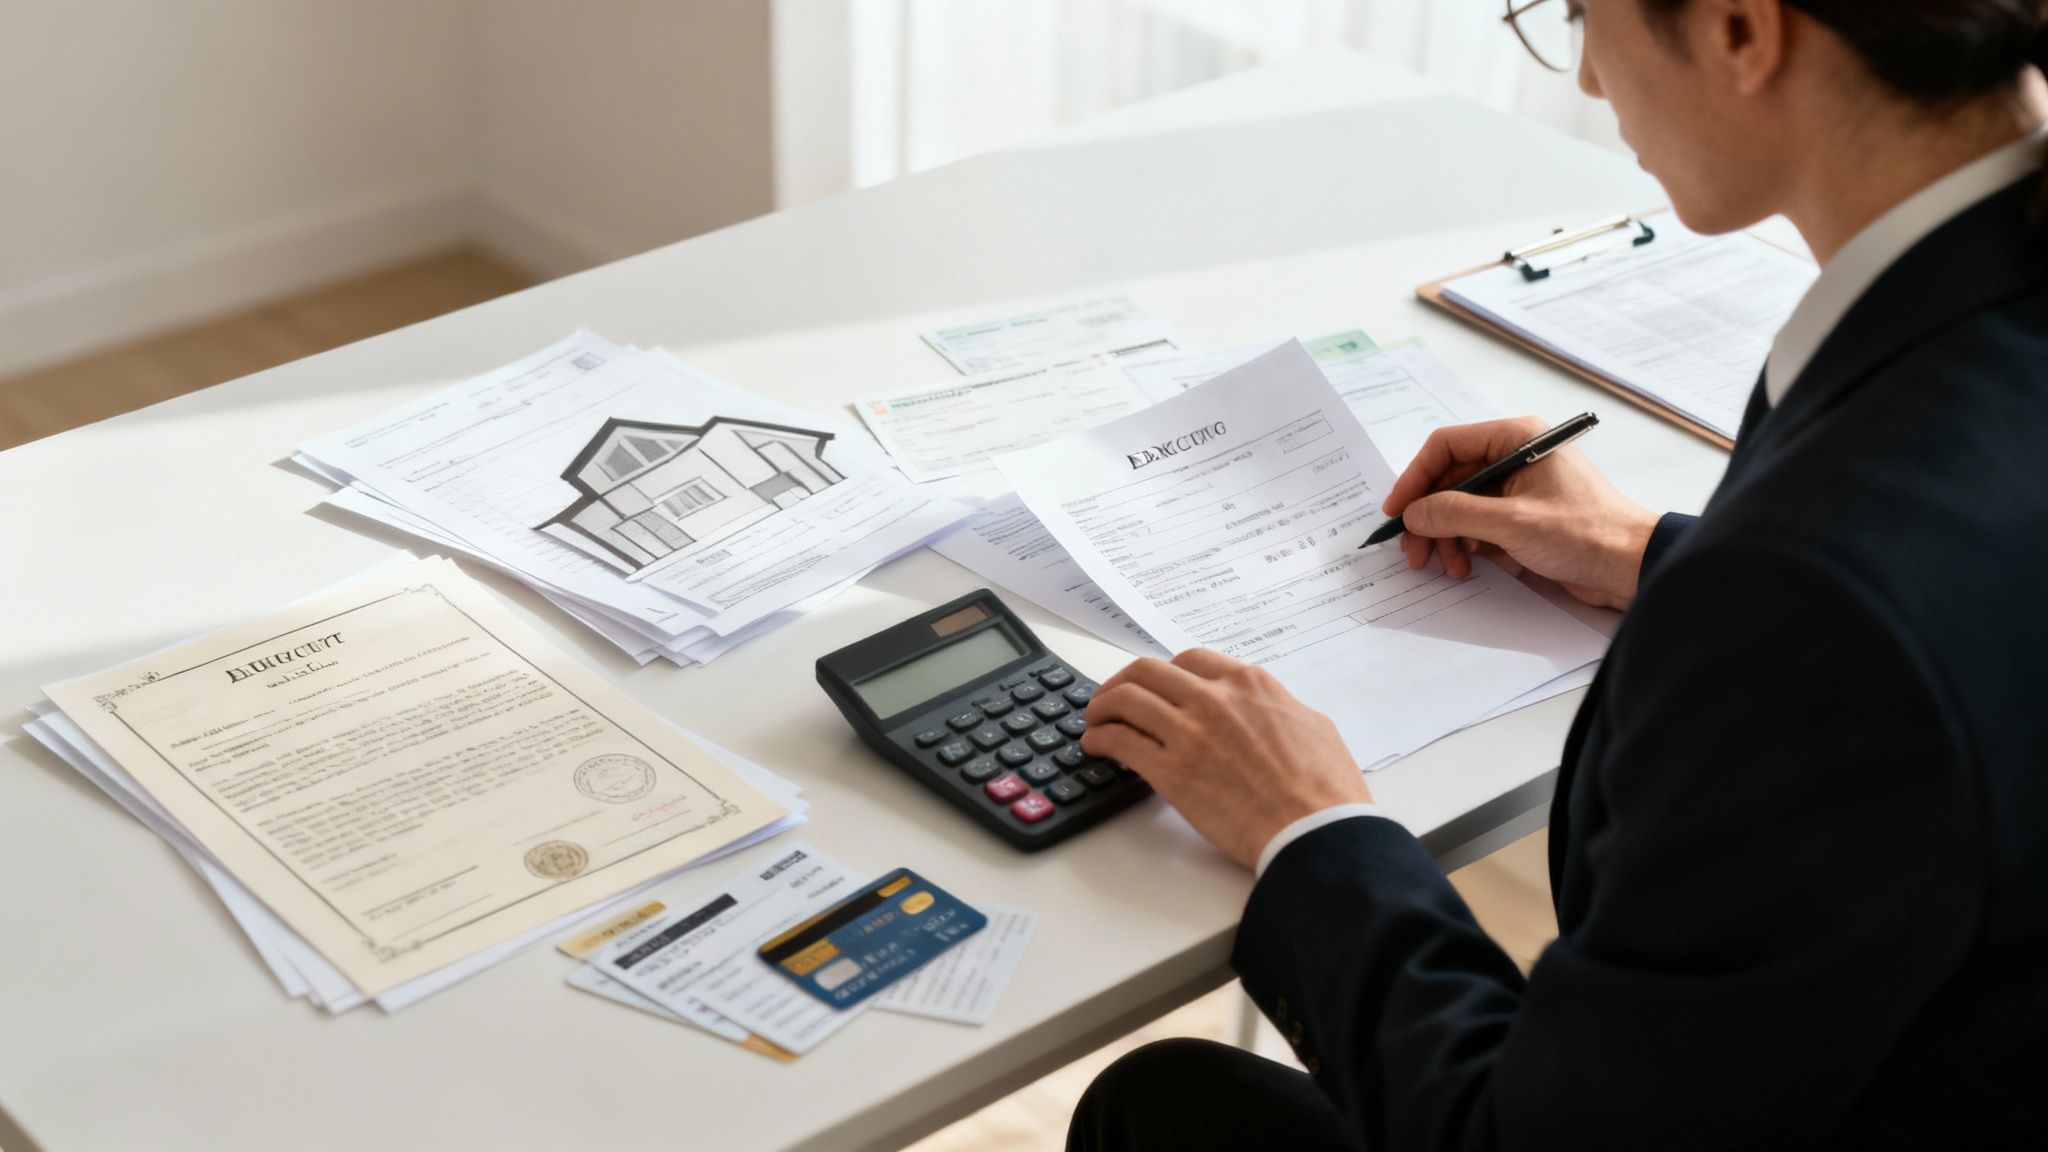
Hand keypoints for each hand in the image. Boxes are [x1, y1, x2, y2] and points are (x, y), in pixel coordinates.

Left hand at [1080, 649, 1370, 869]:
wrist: (1316, 832)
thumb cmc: (1326, 790)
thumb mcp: (1313, 726)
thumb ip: (1279, 709)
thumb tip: (1266, 713)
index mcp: (1249, 684)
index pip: (1190, 660)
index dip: (1165, 673)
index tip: (1156, 686)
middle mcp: (1214, 699)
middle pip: (1148, 672)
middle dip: (1124, 682)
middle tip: (1113, 699)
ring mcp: (1189, 733)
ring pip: (1126, 699)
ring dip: (1102, 706)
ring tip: (1094, 720)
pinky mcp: (1171, 772)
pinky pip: (1120, 742)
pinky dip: (1100, 738)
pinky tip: (1096, 746)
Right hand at [1383, 416, 1660, 610]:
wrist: (1631, 566)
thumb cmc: (1585, 533)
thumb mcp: (1511, 523)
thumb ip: (1454, 513)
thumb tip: (1413, 513)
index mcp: (1516, 439)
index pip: (1446, 446)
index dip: (1415, 478)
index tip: (1398, 512)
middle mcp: (1514, 457)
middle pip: (1449, 480)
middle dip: (1429, 517)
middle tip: (1414, 552)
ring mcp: (1518, 488)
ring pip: (1461, 506)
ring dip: (1446, 537)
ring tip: (1446, 566)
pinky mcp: (1523, 516)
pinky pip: (1479, 524)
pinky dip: (1465, 545)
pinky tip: (1465, 566)